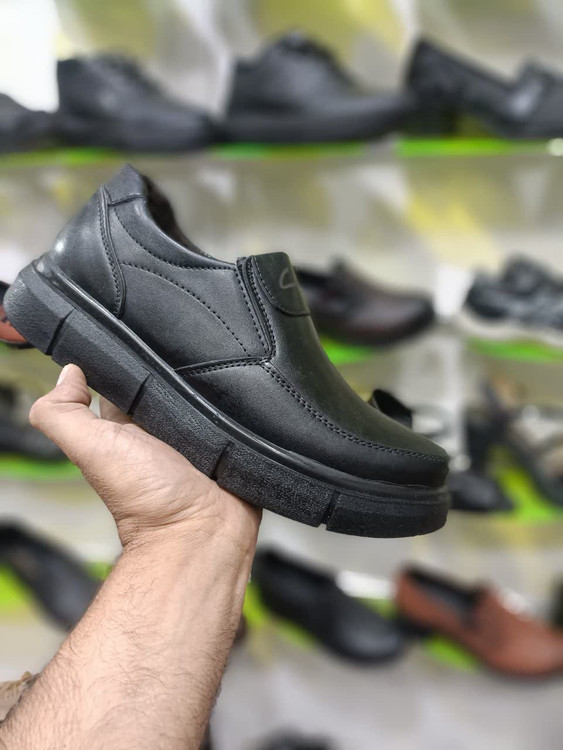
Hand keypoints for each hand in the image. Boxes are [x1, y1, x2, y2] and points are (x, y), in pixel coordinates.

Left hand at [30, 364, 260, 548]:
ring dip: (211, 379)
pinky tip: (240, 389)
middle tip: (185, 349)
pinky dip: (239, 400)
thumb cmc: (147, 501)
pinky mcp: (231, 439)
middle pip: (167, 379)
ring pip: (203, 391)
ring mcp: (199, 433)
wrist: (201, 532)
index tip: (136, 336)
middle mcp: (161, 427)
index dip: (127, 358)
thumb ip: (63, 415)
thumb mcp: (92, 450)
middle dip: (175, 362)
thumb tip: (68, 372)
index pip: (123, 378)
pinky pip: (236, 409)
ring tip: (217, 367)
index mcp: (125, 426)